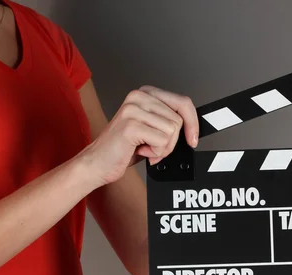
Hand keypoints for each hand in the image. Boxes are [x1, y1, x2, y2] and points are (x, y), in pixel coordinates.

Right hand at [81, 85, 198, 186]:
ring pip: (172, 132)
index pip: (183, 102)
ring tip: (144, 148)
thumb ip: (168, 122)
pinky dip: (155, 153)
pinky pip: (161, 142)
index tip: (193, 139)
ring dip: (162, 148)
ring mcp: (133, 109)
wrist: (98, 163)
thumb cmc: (124, 148)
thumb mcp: (151, 130)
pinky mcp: (131, 125)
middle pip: (178, 120)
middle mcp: (139, 96)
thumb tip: (193, 127)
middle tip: (154, 148)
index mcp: (145, 93)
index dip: (193, 122)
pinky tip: (139, 151)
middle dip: (171, 142)